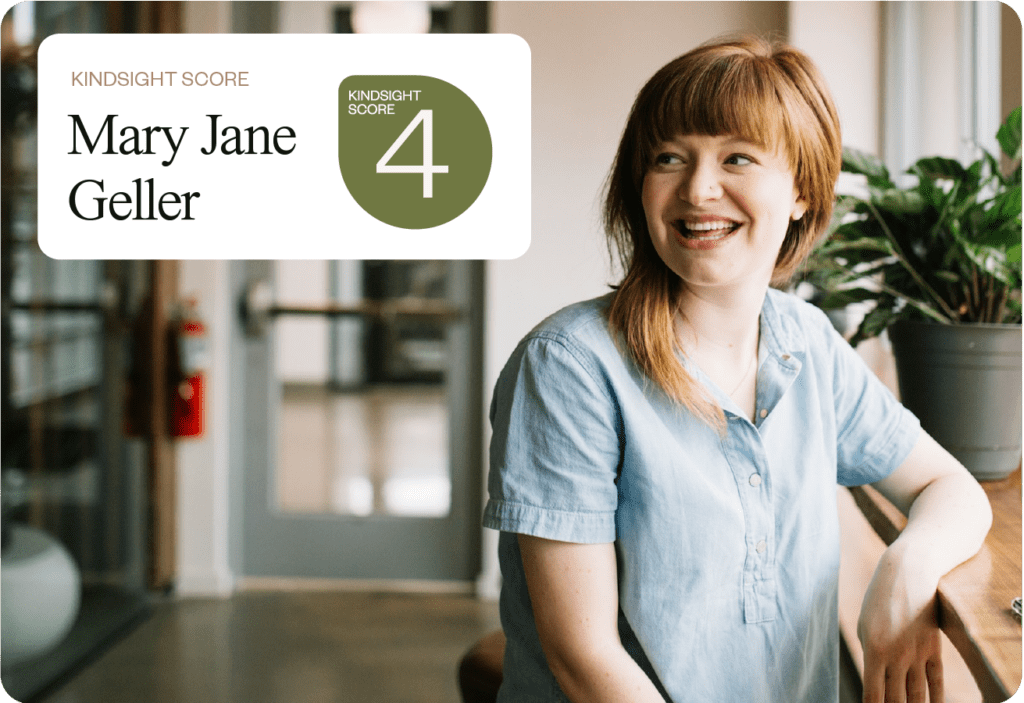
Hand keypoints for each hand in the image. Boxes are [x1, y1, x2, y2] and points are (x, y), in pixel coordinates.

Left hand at [857, 546, 943, 702]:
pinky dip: (935, 701)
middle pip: (896, 700)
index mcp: (873, 650)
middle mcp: (897, 656)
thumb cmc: (879, 600)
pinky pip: (936, 683)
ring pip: (917, 697)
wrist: (908, 574)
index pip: (873, 695)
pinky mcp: (934, 650)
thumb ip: (870, 656)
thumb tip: (874, 683)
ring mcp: (918, 654)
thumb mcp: (864, 626)